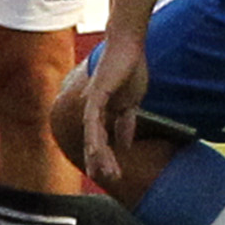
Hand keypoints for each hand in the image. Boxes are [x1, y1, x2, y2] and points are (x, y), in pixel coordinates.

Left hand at [77, 32, 148, 186]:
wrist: (129, 46)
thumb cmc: (130, 70)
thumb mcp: (131, 103)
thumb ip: (126, 123)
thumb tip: (125, 145)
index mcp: (103, 112)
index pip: (102, 140)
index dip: (107, 158)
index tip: (114, 175)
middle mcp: (93, 110)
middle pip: (95, 141)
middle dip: (102, 161)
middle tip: (110, 178)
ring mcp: (92, 103)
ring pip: (92, 135)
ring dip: (98, 155)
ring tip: (103, 172)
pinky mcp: (96, 95)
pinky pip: (92, 120)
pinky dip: (94, 136)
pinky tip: (95, 151)